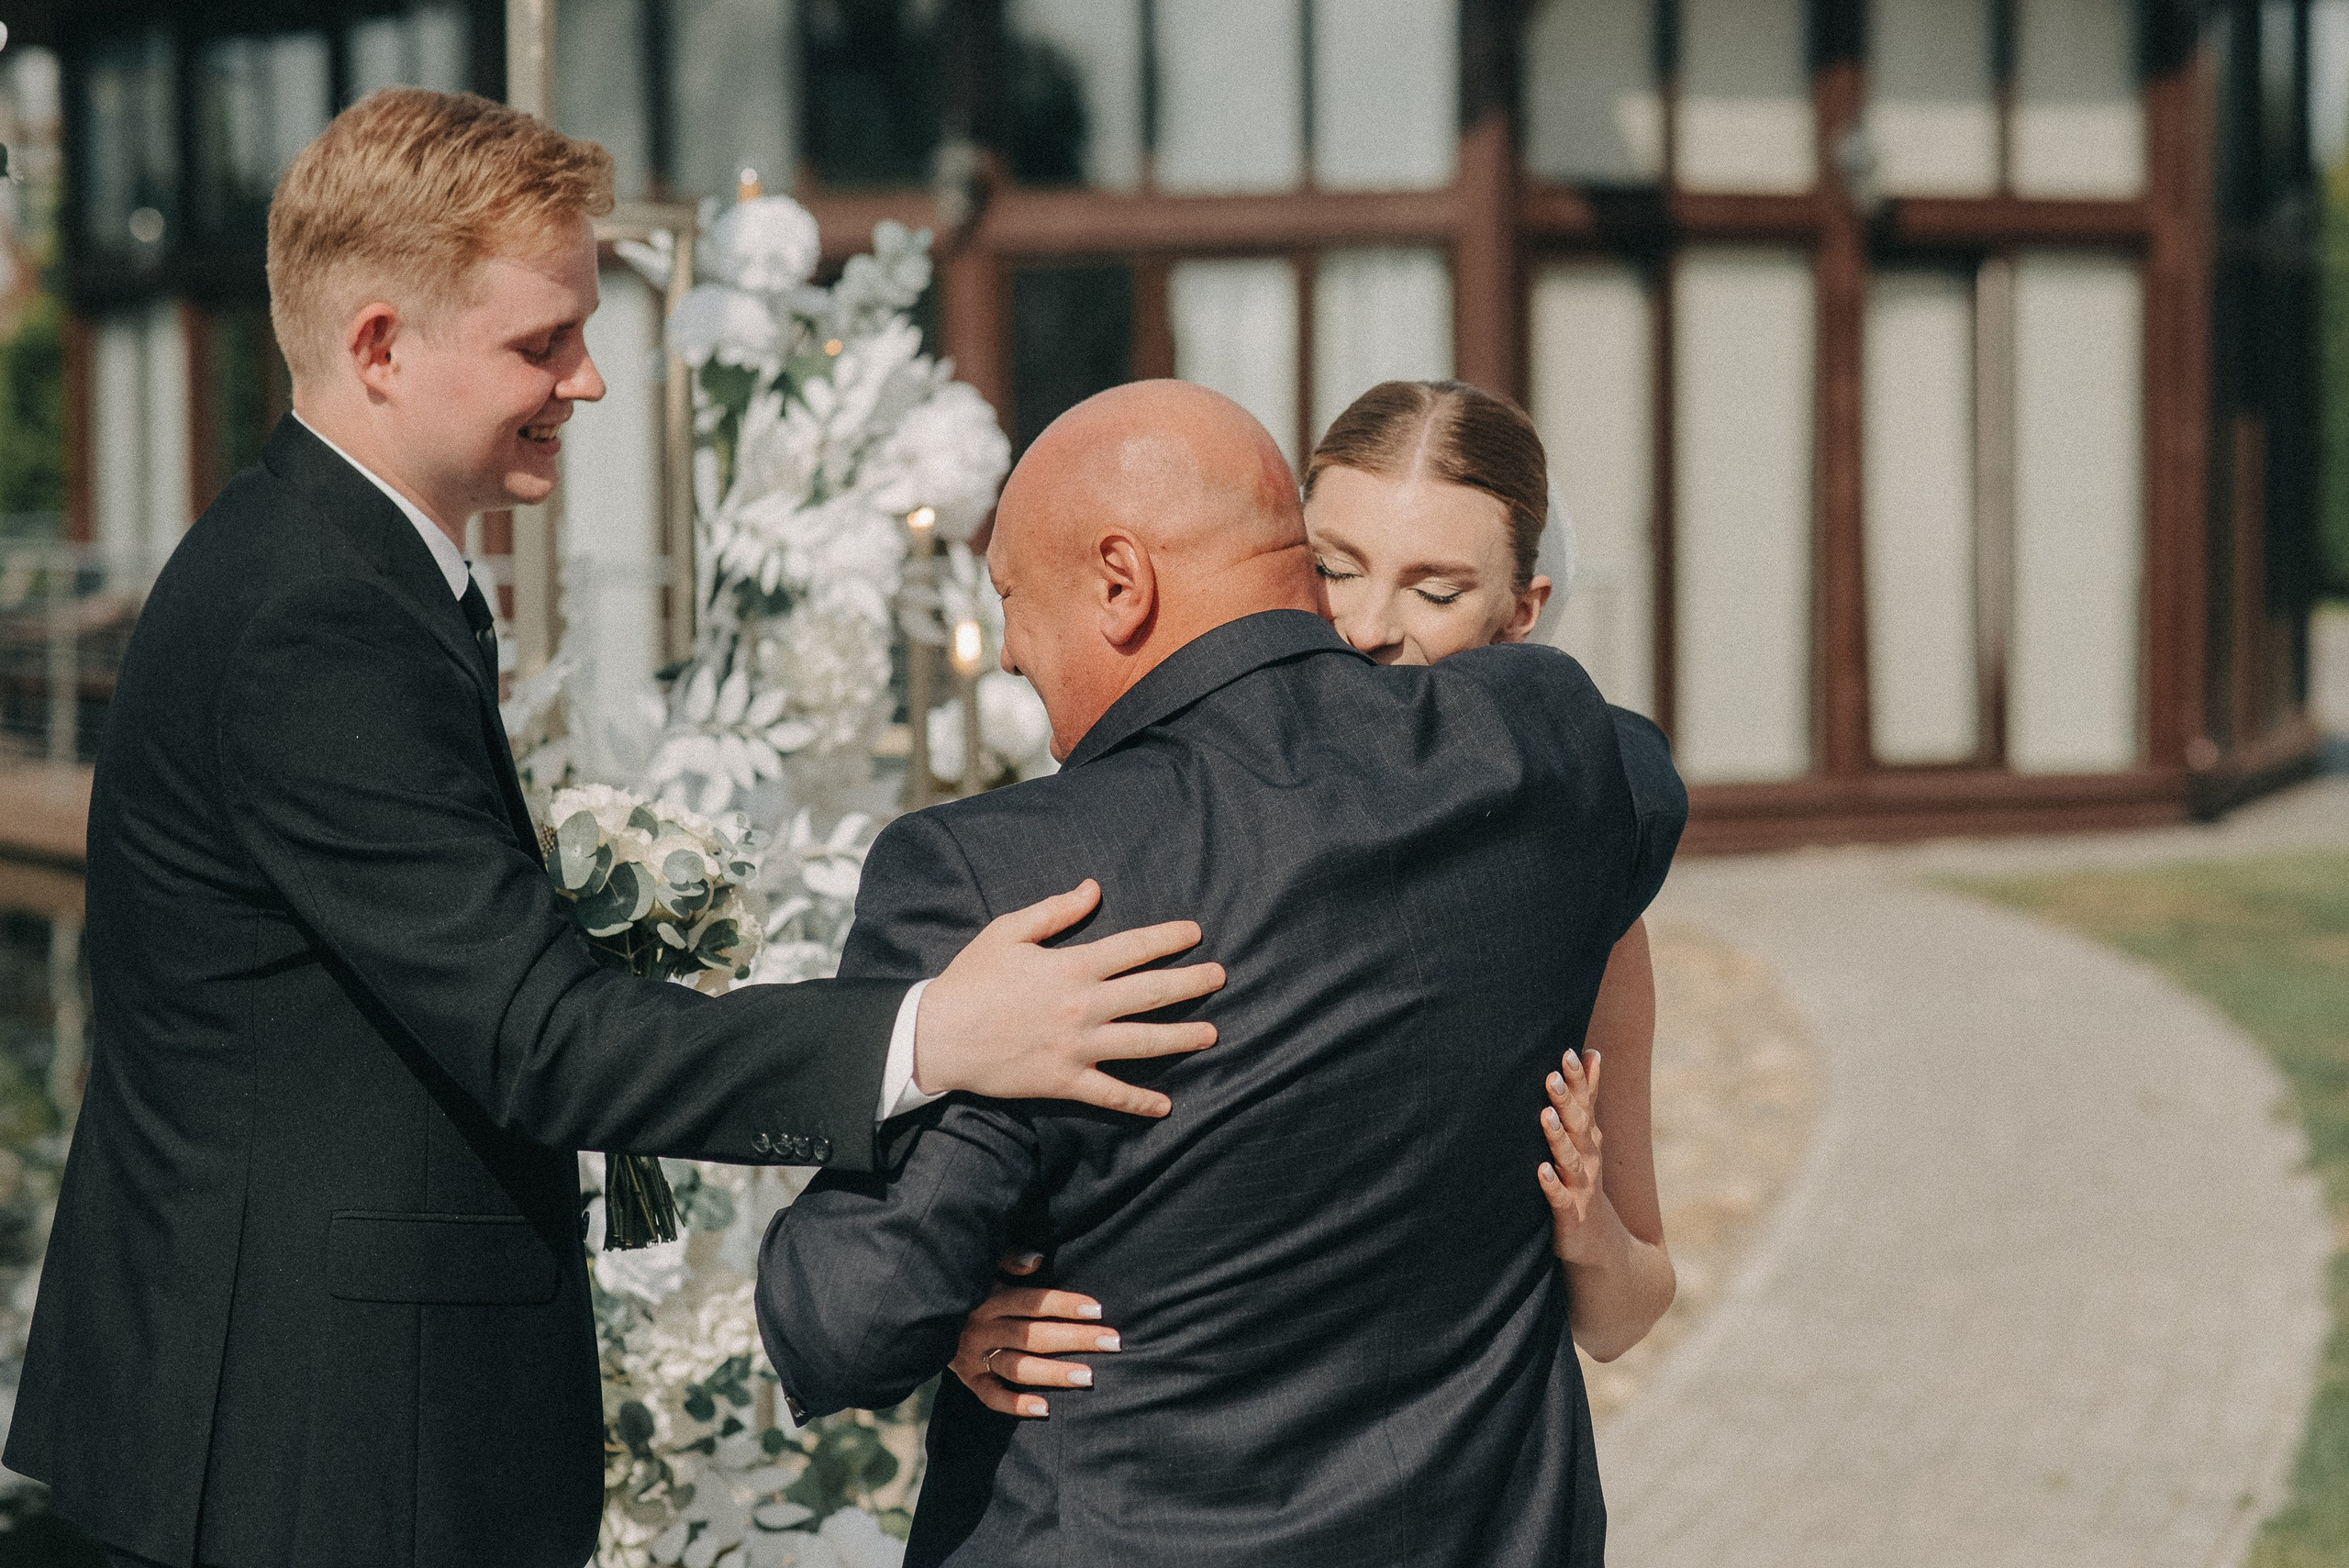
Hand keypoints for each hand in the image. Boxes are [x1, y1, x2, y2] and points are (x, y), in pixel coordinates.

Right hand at [915, 879, 1222, 1116]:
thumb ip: (1055, 911)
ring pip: (1142, 1042)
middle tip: (1220, 977)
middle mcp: (1083, 1006)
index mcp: (1072, 967)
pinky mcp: (1065, 1080)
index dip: (1168, 939)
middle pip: (1150, 993)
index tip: (1195, 934)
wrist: (938, 1036)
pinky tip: (1164, 1106)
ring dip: (1181, 1037)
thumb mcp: (1008, 932)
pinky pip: (1110, 1093)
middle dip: (1190, 983)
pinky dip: (1138, 1102)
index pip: (1133, 948)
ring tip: (1211, 1034)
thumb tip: (1093, 889)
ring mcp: (1077, 1047)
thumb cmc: (971, 979)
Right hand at [950, 1250, 1120, 1417]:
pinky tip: (1044, 1408)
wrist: (918, 1310)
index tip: (1098, 1309)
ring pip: (1018, 1367)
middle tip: (1112, 1343)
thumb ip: (1007, 1258)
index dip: (1065, 1305)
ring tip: (1088, 1377)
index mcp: (988, 1296)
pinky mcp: (965, 1377)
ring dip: (1053, 1373)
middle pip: (1034, 1336)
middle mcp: (981, 1327)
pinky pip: (990, 1396)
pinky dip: (1014, 1404)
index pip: (1033, 1302)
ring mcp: (972, 1355)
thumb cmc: (963, 1281)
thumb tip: (1037, 1261)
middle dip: (1076, 1339)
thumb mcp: (980, 1262)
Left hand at [1539, 1047, 1606, 1263]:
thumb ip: (1585, 1096)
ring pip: (1570, 1158)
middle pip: (1579, 1125)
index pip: (1587, 1103)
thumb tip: (1591, 1051)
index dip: (1581, 1079)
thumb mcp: (1586, 1135)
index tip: (1571, 1051)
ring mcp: (1580, 1186)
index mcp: (1589, 1138)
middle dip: (1567, 1100)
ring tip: (1546, 1116)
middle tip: (1553, 1074)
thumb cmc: (1582, 1179)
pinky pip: (1559, 1198)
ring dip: (1558, 1137)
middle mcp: (1588, 1158)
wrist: (1600, 1244)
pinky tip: (1541, 1171)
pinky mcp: (1570, 1214)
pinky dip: (1551, 1184)